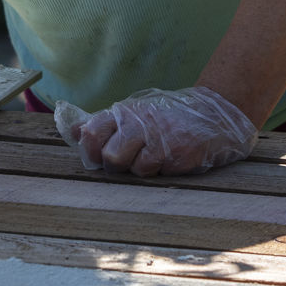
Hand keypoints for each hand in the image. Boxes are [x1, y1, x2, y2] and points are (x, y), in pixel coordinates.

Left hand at [54, 85, 256, 176]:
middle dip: (116, 165)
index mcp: (123, 113)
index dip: (90, 150)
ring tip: (153, 157)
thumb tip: (71, 131)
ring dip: (139, 169)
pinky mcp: (177, 152)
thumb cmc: (167, 117)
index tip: (99, 155)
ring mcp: (158, 137)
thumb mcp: (134, 114)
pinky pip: (157, 173)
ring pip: (131, 167)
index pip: (92, 132)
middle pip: (109, 156)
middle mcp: (137, 122)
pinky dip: (161, 171)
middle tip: (130, 159)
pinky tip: (171, 158)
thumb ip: (104, 124)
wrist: (213, 113)